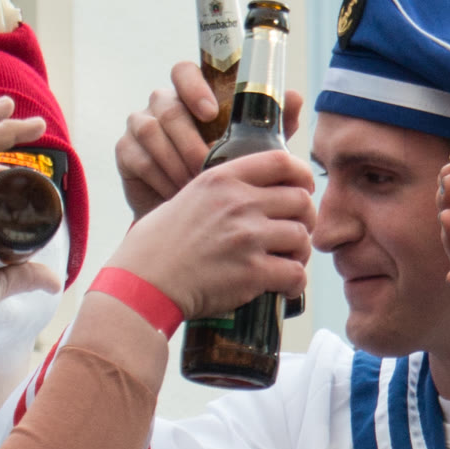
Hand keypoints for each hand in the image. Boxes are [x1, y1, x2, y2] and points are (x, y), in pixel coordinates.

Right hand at [109, 149, 315, 319]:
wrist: (144, 283)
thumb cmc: (157, 246)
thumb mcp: (186, 198)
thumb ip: (220, 192)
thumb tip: (251, 196)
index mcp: (222, 179)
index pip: (281, 161)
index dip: (302, 174)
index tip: (303, 188)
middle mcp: (239, 203)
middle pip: (301, 201)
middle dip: (305, 219)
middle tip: (295, 234)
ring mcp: (247, 237)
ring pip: (302, 238)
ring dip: (300, 253)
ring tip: (288, 262)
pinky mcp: (252, 272)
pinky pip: (295, 274)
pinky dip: (295, 283)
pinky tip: (284, 287)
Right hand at [116, 61, 305, 215]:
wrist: (190, 223)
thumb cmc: (224, 178)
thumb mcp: (253, 152)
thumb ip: (274, 125)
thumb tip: (295, 96)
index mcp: (193, 96)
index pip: (184, 71)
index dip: (194, 86)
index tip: (209, 112)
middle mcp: (164, 104)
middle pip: (166, 103)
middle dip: (188, 138)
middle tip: (205, 166)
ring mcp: (140, 124)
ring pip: (150, 129)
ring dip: (174, 160)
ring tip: (193, 185)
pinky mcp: (125, 150)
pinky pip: (137, 155)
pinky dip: (158, 175)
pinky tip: (174, 193)